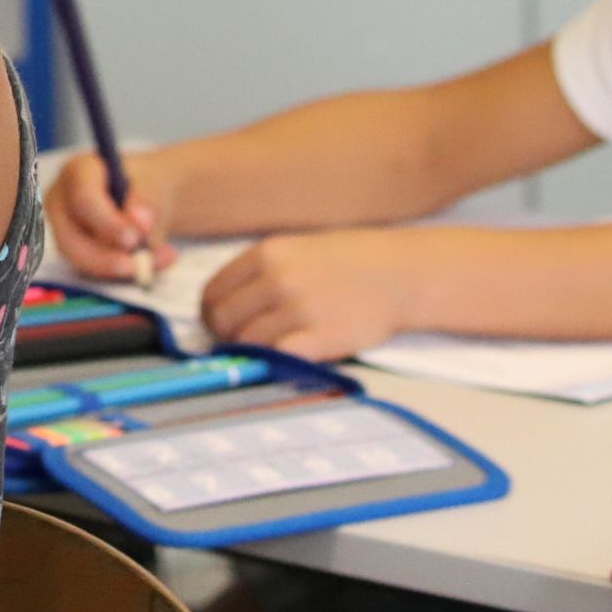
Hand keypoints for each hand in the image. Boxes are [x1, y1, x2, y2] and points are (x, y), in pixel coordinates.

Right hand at [45, 149, 176, 282]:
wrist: (147, 199)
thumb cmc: (145, 185)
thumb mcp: (152, 186)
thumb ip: (145, 201)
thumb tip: (138, 221)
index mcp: (77, 172)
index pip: (83, 198)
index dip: (108, 223)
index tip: (135, 239)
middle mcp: (61, 202)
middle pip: (71, 238)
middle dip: (105, 257)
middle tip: (139, 265)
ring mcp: (62, 230)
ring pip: (79, 260)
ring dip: (118, 267)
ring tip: (159, 260)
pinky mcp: (73, 253)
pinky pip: (91, 271)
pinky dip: (122, 274)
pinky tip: (151, 265)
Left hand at [198, 232, 424, 359]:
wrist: (402, 274)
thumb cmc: (352, 261)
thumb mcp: (299, 248)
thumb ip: (262, 271)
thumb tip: (223, 303)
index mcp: (268, 253)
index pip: (213, 290)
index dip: (210, 312)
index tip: (219, 323)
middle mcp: (278, 278)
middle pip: (223, 319)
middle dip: (224, 335)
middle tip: (239, 342)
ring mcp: (299, 308)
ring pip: (247, 342)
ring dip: (251, 351)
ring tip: (268, 348)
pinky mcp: (321, 337)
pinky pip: (278, 358)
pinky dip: (274, 362)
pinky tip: (285, 357)